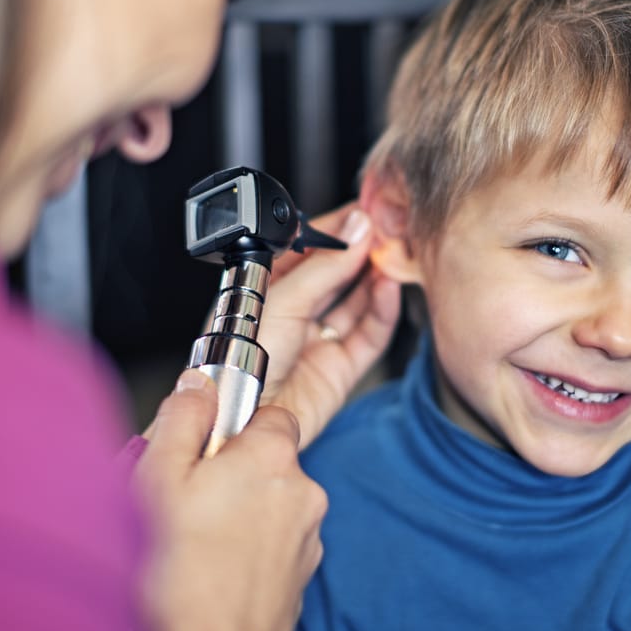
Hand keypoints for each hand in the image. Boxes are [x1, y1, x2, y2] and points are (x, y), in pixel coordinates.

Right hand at [136, 371, 326, 630]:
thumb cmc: (176, 578)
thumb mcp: (157, 477)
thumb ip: (183, 419)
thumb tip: (199, 385)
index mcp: (274, 459)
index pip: (269, 413)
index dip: (231, 424)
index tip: (202, 442)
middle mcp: (303, 495)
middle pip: (266, 462)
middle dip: (228, 473)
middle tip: (183, 499)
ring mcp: (306, 543)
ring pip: (268, 507)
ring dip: (237, 514)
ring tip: (190, 543)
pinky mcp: (299, 582)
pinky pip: (270, 548)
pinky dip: (244, 551)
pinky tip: (208, 571)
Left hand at [256, 204, 400, 449]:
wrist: (240, 419)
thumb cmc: (238, 361)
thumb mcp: (281, 299)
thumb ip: (325, 266)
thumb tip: (357, 231)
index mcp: (266, 287)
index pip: (308, 248)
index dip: (337, 229)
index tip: (364, 211)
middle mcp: (292, 312)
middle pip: (336, 273)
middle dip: (361, 251)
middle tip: (387, 229)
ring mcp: (316, 340)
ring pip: (356, 301)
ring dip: (375, 277)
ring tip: (393, 254)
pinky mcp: (338, 368)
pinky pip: (369, 334)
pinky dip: (383, 310)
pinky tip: (389, 287)